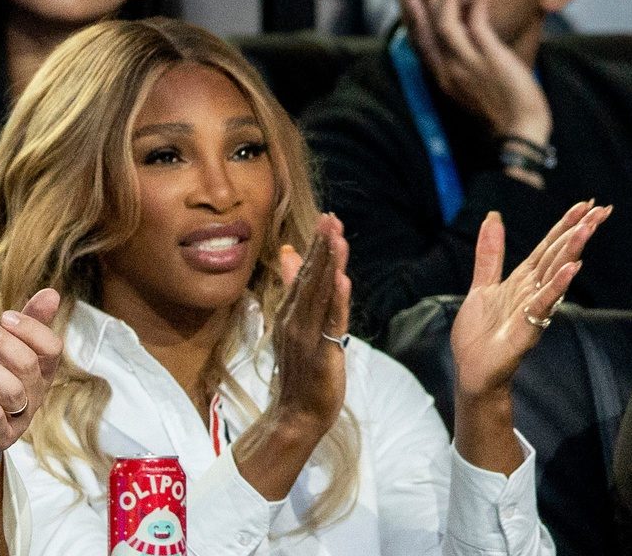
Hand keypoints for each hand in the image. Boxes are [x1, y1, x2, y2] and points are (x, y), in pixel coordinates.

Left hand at [0, 288, 61, 475]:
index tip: (5, 315)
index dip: (32, 329)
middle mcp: (35, 395)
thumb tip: (52, 293)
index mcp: (40, 372)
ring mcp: (18, 419)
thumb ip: (26, 325)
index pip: (52, 349)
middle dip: (2, 341)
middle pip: (28, 365)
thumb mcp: (3, 354)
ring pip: (12, 391)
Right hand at [268, 213, 348, 437]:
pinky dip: (335, 300)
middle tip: (330, 218)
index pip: (304, 273)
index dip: (316, 246)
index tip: (327, 220)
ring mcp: (306, 334)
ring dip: (328, 265)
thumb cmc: (300, 371)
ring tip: (336, 238)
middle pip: (310, 277)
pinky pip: (330, 321)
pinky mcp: (321, 351)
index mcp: (291, 312)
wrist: (295, 413)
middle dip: (321, 247)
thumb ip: (294, 290)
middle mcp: (295, 318)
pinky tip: (341, 279)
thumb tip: (289, 255)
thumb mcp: (295, 325)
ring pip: (319, 293)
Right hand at [406, 0, 551, 144]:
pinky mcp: (490, 58)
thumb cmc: (502, 115)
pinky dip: (476, 7)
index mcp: (443, 79)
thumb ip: (467, 72)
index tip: (412, 1)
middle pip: (430, 27)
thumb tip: (471, 52)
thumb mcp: (473, 94)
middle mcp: (449, 69)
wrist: (518, 132)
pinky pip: (477, 25)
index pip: (422, 44)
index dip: (416, 20)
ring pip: (446, 22)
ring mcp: (468, 63)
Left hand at [451, 202, 608, 398]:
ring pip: (555, 273)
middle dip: (578, 231)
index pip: (547, 247)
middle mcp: (532, 290)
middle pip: (557, 255)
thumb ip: (490, 253)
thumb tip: (493, 218)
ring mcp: (533, 307)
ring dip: (571, 250)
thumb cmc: (480, 333)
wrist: (473, 368)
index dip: (564, 224)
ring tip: (587, 227)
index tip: (585, 204)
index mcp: (522, 280)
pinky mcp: (528, 326)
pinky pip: (545, 302)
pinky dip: (557, 284)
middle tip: (601, 209)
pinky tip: (571, 268)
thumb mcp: (482, 284)